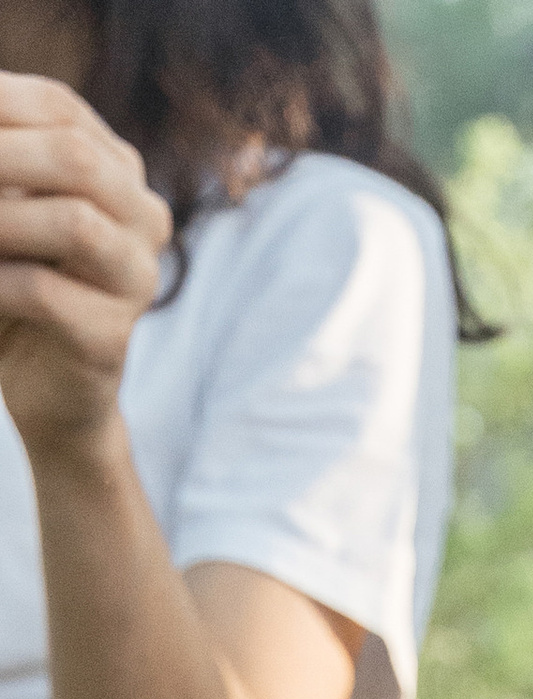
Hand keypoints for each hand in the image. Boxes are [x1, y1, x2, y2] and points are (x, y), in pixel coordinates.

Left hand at [0, 72, 169, 454]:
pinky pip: (46, 293)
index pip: (59, 108)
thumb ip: (3, 160)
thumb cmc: (11, 279)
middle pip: (76, 157)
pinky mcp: (111, 337)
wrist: (39, 386)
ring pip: (74, 225)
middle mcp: (142, 218)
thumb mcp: (5, 204)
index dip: (0, 102)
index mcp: (117, 170)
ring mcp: (136, 279)